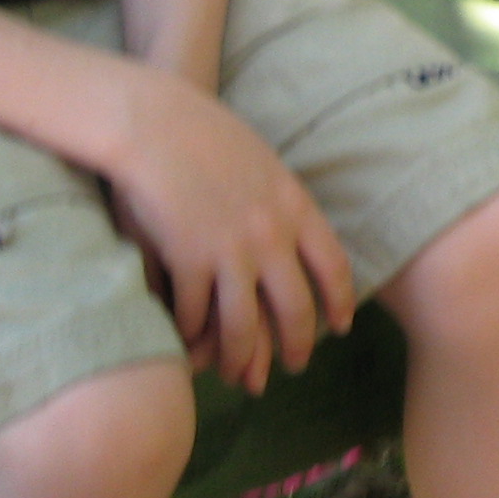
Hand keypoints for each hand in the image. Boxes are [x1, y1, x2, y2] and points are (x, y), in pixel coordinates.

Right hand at [104, 70, 354, 392]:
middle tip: (294, 366)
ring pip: (243, 326)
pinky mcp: (187, 259)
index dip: (338, 302)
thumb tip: (296, 236)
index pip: (332, 266)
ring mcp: (230, 249)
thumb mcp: (266, 165)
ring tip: (242, 375)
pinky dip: (193, 338)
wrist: (159, 122)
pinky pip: (195, 316)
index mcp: (296, 207)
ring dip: (242, 359)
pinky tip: (192, 347)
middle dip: (296, 345)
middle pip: (295, 308)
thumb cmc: (208, 137)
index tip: (339, 327)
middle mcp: (271, 234)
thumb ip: (283, 203)